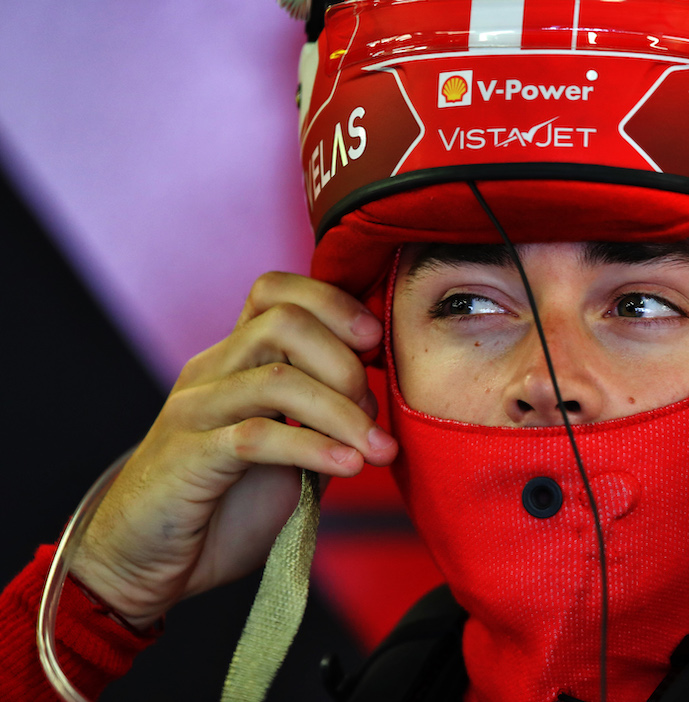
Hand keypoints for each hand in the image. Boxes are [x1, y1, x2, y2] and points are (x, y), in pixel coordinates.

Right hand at [69, 272, 396, 629]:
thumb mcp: (286, 450)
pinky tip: (349, 466)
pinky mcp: (188, 457)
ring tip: (375, 449)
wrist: (146, 562)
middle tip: (374, 411)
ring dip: (342, 412)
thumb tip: (378, 400)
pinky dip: (315, 448)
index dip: (334, 303)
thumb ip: (322, 417)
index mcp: (235, 358)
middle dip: (345, 361)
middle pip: (283, 320)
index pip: (276, 291)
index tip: (375, 343)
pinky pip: (257, 437)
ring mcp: (196, 411)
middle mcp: (212, 371)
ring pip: (277, 378)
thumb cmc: (223, 504)